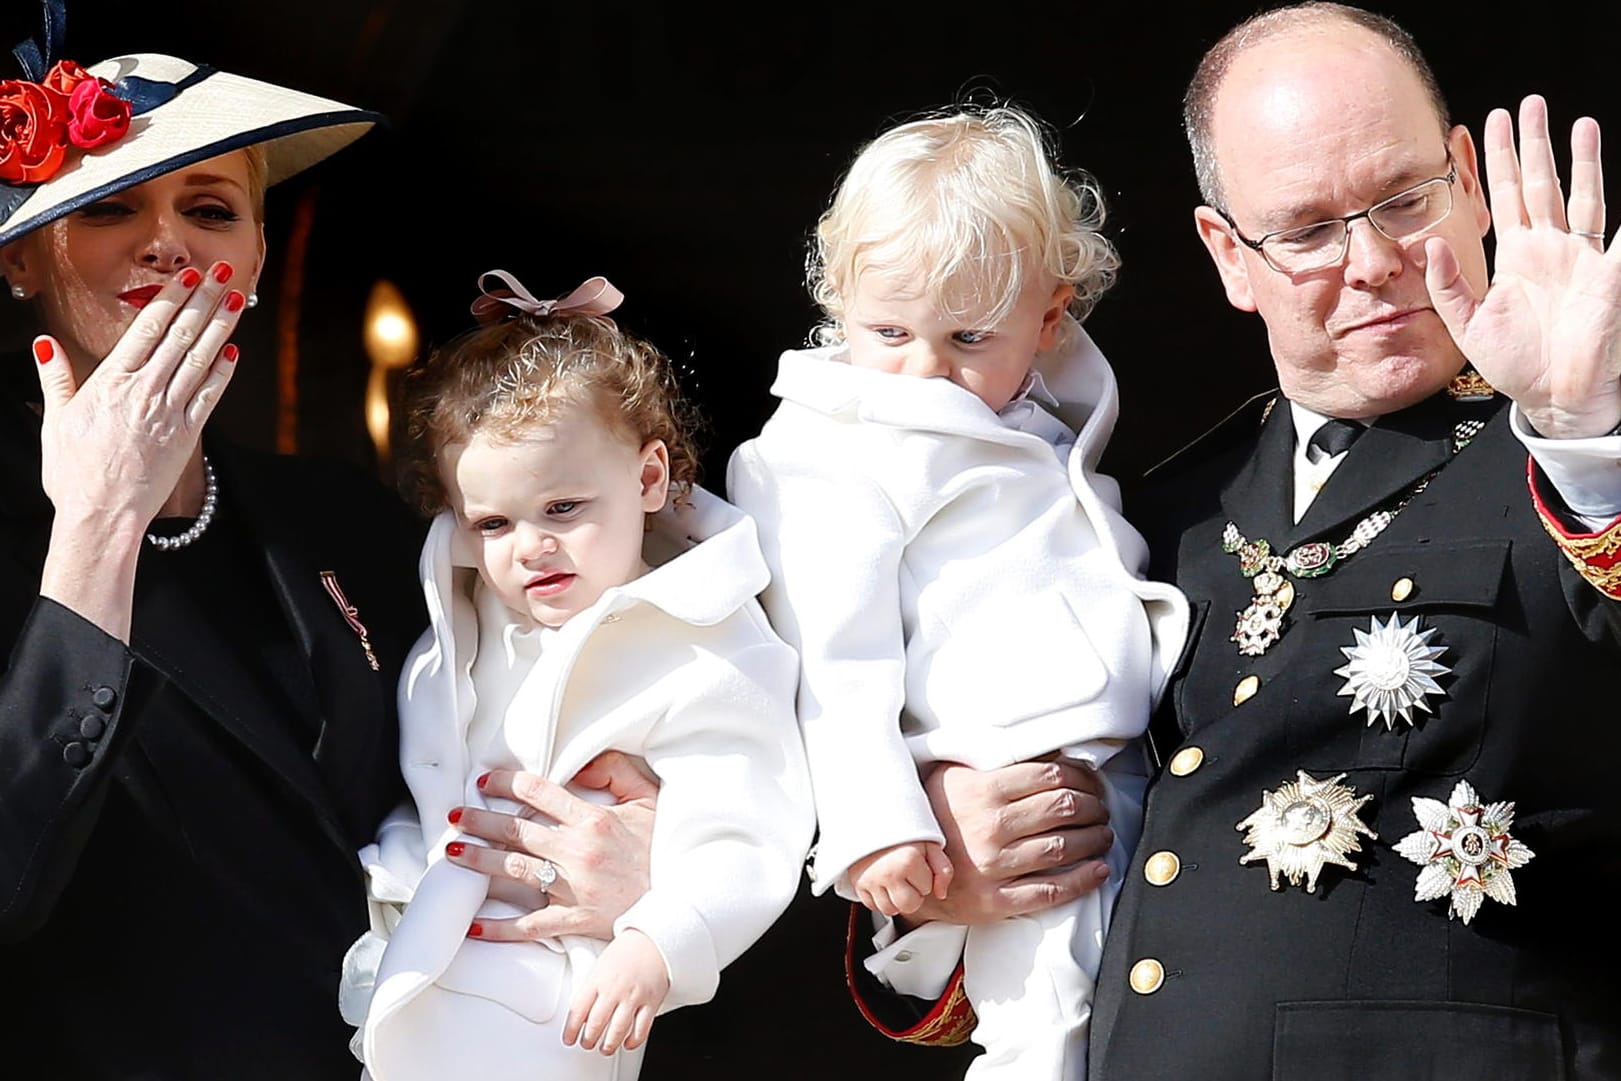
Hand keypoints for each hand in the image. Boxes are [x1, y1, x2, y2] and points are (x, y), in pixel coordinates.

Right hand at [34, 261, 245, 638]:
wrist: (102, 516)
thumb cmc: (74, 473)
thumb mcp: (55, 420)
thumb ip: (56, 378)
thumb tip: (45, 343)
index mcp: (112, 382)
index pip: (148, 329)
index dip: (172, 298)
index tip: (188, 277)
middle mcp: (144, 391)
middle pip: (180, 336)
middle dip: (204, 301)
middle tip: (222, 272)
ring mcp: (169, 413)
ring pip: (200, 360)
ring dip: (221, 327)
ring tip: (238, 300)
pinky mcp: (187, 436)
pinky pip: (209, 397)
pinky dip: (222, 373)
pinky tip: (233, 353)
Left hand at [446, 752, 658, 940]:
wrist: (684, 899)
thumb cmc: (664, 848)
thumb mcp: (650, 799)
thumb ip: (617, 771)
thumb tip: (582, 764)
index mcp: (593, 819)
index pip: (538, 793)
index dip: (506, 784)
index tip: (485, 783)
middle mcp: (577, 851)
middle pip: (515, 831)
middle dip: (479, 821)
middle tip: (455, 816)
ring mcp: (573, 887)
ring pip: (513, 870)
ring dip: (478, 861)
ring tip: (452, 854)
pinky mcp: (575, 919)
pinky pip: (529, 924)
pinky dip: (499, 928)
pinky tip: (473, 924)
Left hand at [563, 928, 668, 1054]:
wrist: (653, 940)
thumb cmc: (625, 953)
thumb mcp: (600, 966)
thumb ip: (590, 989)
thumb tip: (580, 1014)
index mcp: (598, 979)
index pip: (578, 1010)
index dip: (571, 1030)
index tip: (569, 1039)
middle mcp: (614, 989)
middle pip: (596, 1024)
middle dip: (588, 1040)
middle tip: (587, 1044)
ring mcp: (634, 996)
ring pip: (617, 1030)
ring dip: (608, 1045)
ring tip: (605, 1048)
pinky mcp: (651, 1002)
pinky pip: (641, 1029)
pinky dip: (633, 1041)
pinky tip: (628, 1043)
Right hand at [849, 841, 953, 916]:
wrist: (870, 820)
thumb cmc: (903, 833)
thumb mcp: (930, 844)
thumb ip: (943, 869)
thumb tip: (941, 894)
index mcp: (909, 860)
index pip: (927, 889)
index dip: (925, 877)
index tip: (917, 862)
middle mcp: (888, 873)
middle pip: (909, 906)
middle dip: (912, 894)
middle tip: (908, 875)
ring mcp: (871, 880)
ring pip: (890, 909)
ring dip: (895, 898)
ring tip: (895, 878)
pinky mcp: (857, 884)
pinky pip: (872, 906)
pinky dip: (878, 898)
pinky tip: (882, 882)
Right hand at [906, 758, 1111, 926]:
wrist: (903, 868)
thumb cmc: (935, 816)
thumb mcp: (955, 776)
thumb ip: (996, 763)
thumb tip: (1051, 753)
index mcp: (982, 791)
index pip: (1050, 775)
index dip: (1082, 776)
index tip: (1092, 781)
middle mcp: (990, 827)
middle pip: (1063, 809)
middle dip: (1093, 806)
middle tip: (1100, 807)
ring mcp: (994, 866)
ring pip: (1063, 848)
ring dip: (1094, 839)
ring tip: (1103, 834)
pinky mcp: (996, 900)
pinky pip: (1051, 891)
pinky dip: (1082, 880)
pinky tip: (1098, 870)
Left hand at [1427, 95, 1620, 437]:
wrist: (1555, 396)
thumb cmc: (1515, 364)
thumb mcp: (1469, 325)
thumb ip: (1448, 286)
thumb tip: (1428, 245)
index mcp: (1514, 258)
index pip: (1502, 197)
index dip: (1496, 163)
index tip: (1485, 125)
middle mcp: (1548, 249)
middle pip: (1540, 184)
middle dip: (1533, 144)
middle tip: (1528, 104)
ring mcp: (1580, 256)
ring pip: (1579, 195)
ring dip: (1577, 158)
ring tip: (1575, 121)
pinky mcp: (1606, 273)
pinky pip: (1617, 234)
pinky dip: (1615, 211)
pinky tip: (1605, 171)